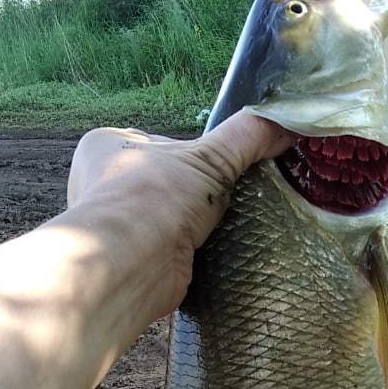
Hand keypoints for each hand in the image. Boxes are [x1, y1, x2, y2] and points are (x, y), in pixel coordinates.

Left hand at [66, 111, 292, 320]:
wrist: (131, 264)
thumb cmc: (154, 198)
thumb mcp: (211, 158)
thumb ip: (246, 136)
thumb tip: (286, 124)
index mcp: (106, 145)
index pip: (161, 145)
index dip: (193, 157)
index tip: (219, 170)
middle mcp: (100, 184)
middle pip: (165, 184)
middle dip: (193, 196)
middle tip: (224, 202)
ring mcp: (114, 226)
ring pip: (165, 219)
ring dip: (190, 227)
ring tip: (219, 229)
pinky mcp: (130, 261)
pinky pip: (166, 251)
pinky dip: (187, 254)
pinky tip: (207, 254)